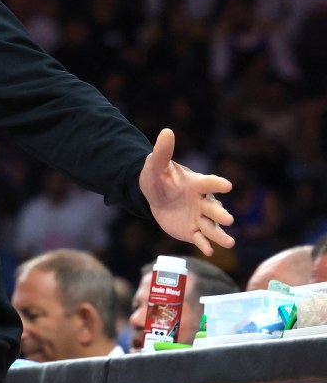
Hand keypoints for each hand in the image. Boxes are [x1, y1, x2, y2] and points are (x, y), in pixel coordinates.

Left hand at [139, 128, 235, 255]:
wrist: (153, 197)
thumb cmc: (158, 178)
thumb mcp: (155, 166)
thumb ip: (162, 152)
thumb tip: (166, 131)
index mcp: (196, 184)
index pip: (209, 183)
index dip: (217, 184)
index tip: (227, 185)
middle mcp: (202, 201)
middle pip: (214, 208)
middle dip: (221, 214)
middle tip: (228, 219)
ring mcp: (199, 217)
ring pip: (212, 227)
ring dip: (220, 235)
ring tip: (229, 243)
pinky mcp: (193, 231)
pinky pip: (200, 239)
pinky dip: (205, 244)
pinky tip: (209, 251)